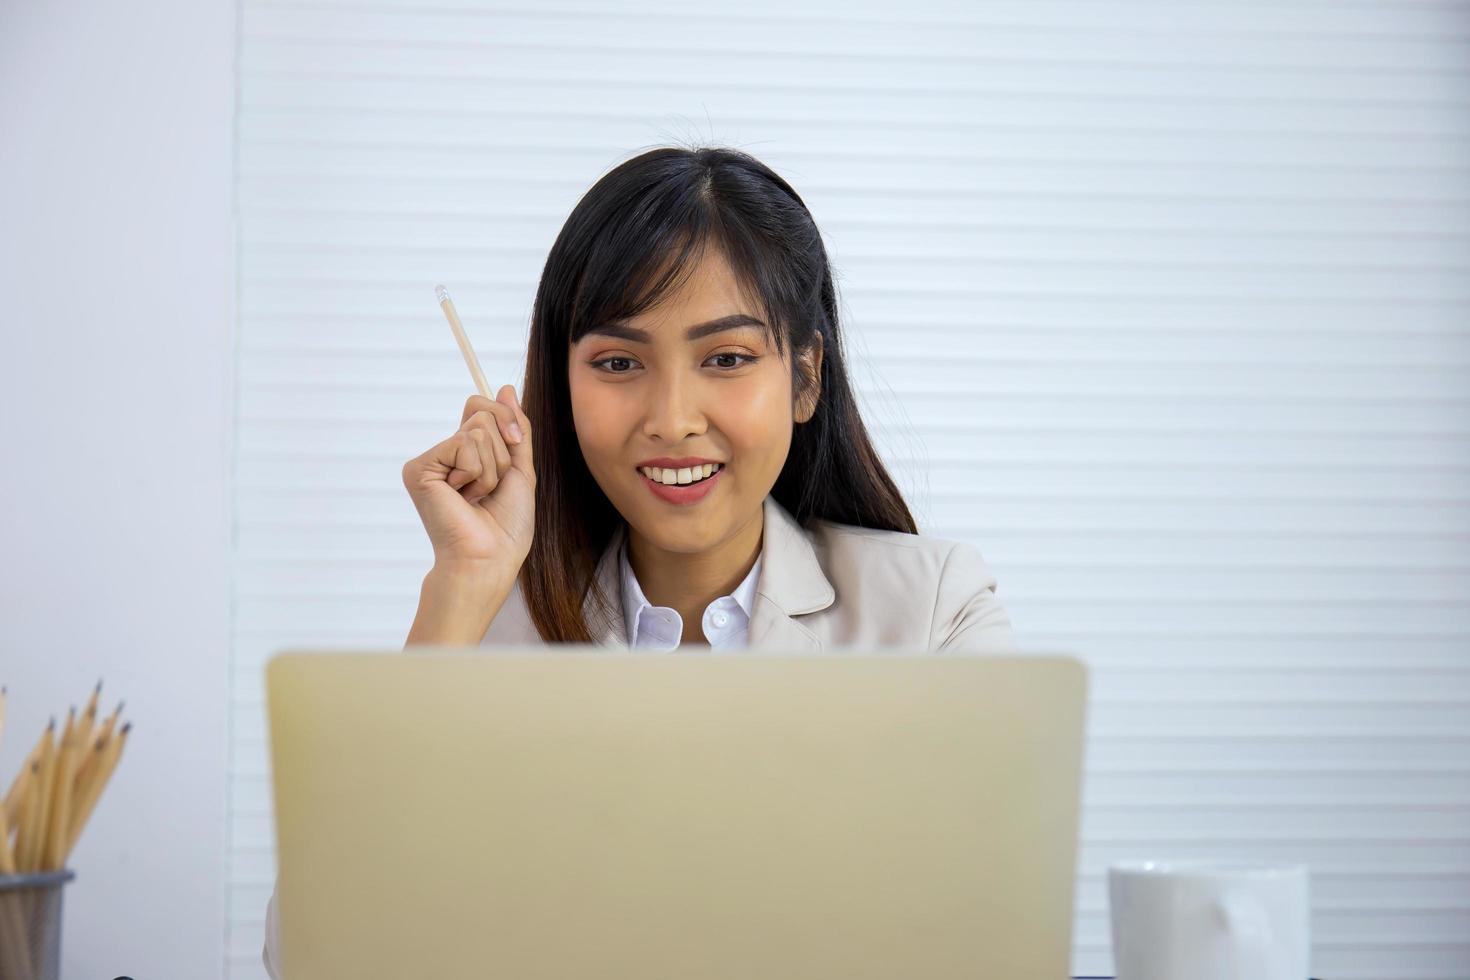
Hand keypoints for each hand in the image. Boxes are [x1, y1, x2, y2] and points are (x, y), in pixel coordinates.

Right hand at [401, 384, 535, 577]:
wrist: (490, 556)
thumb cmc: (506, 524)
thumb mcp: (519, 468)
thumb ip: (515, 428)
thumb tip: (506, 388)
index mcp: (467, 453)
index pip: (481, 407)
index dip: (505, 418)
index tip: (516, 442)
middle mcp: (445, 453)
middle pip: (481, 412)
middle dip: (502, 449)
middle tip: (492, 485)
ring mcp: (430, 460)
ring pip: (476, 430)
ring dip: (492, 468)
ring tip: (478, 496)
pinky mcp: (419, 468)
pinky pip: (463, 445)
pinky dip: (477, 472)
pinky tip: (463, 497)